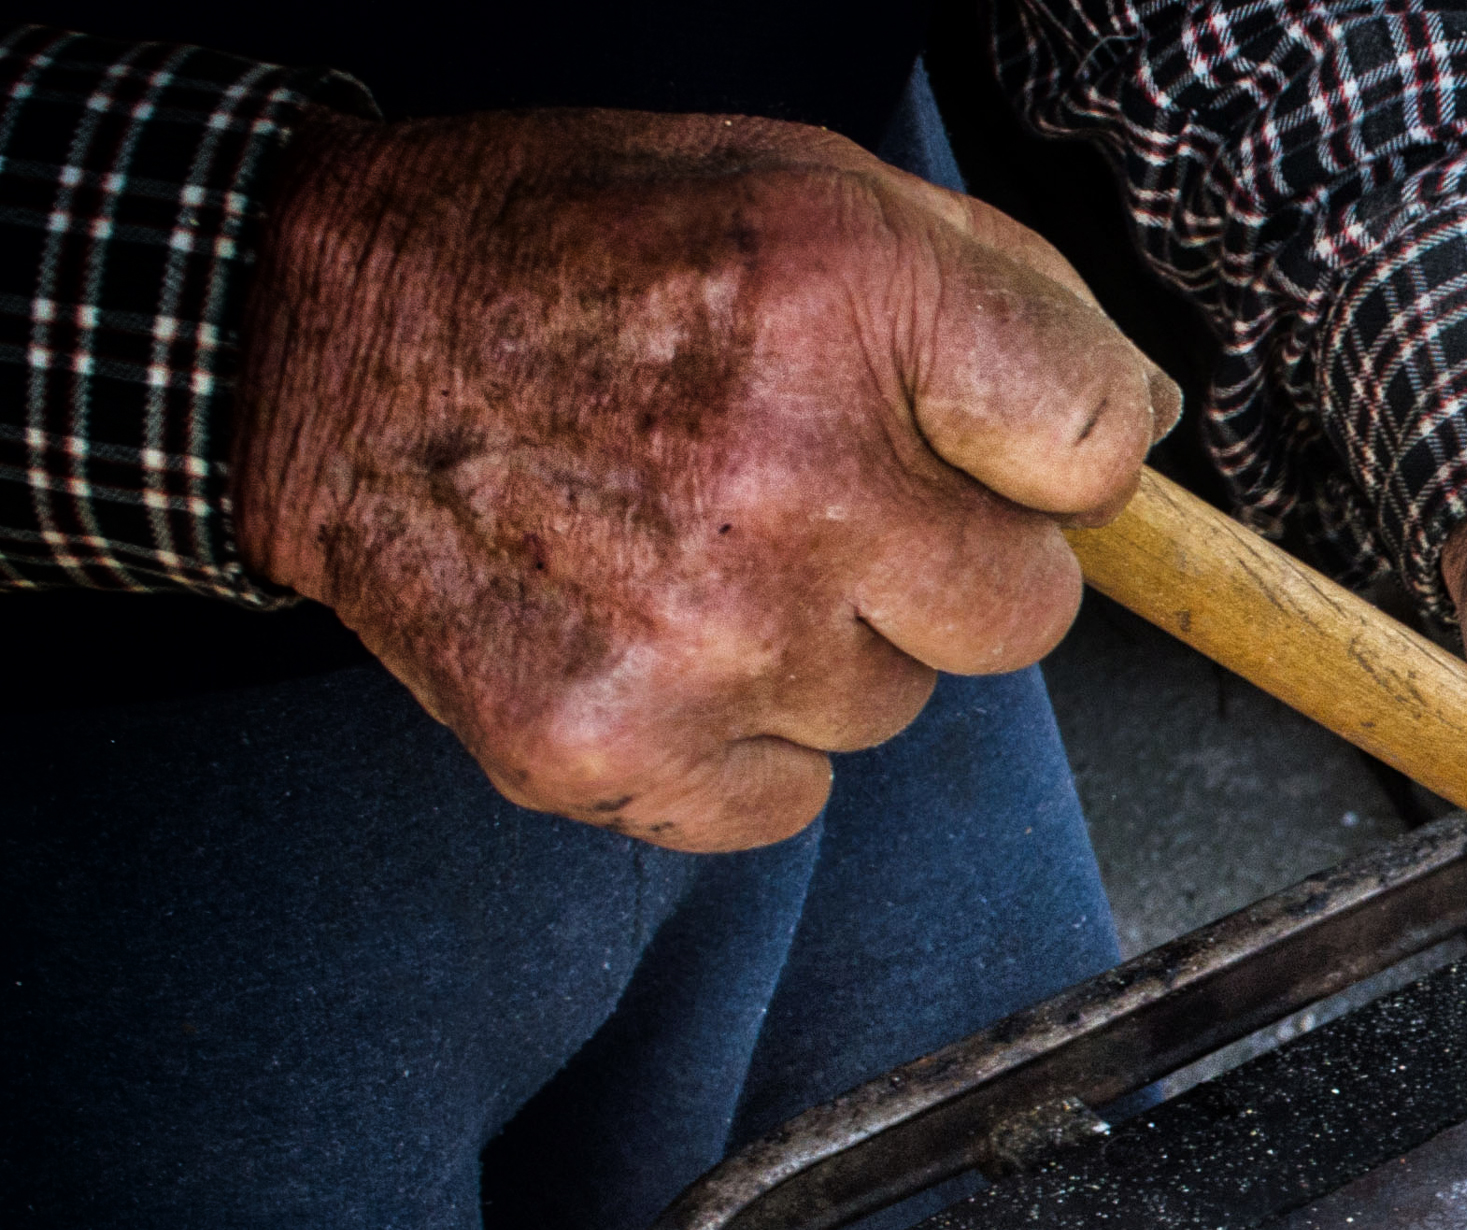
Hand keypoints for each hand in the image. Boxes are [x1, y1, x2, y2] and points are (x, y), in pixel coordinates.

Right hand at [233, 108, 1177, 850]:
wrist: (319, 345)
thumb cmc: (580, 261)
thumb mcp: (805, 189)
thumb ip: (1009, 301)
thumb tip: (1143, 427)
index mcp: (845, 298)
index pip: (1097, 452)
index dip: (1057, 461)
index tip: (993, 450)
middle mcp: (785, 472)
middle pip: (1024, 617)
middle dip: (951, 568)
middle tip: (824, 498)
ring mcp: (699, 629)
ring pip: (897, 709)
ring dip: (830, 648)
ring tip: (699, 544)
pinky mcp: (612, 744)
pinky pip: (788, 800)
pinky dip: (737, 742)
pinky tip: (650, 631)